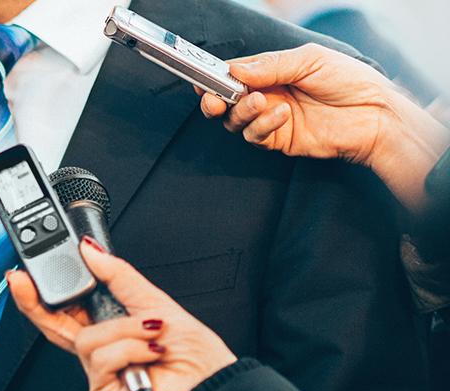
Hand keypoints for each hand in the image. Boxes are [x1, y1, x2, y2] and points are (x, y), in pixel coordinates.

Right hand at [6, 239, 236, 390]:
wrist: (213, 386)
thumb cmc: (195, 358)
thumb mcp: (155, 302)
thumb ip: (118, 275)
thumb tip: (90, 250)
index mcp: (110, 327)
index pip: (66, 309)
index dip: (41, 293)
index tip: (23, 273)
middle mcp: (102, 349)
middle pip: (53, 325)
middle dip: (34, 302)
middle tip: (22, 280)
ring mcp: (100, 371)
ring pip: (87, 338)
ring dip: (124, 330)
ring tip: (152, 332)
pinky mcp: (102, 388)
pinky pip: (102, 357)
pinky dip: (130, 348)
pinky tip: (150, 352)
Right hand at [200, 43, 448, 211]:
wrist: (377, 115)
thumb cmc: (349, 81)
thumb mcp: (310, 61)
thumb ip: (270, 65)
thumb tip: (234, 70)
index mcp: (272, 72)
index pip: (233, 73)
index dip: (215, 75)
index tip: (202, 76)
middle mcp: (267, 95)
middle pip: (225, 99)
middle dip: (213, 99)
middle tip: (213, 99)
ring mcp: (271, 119)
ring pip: (234, 120)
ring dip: (240, 111)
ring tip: (259, 102)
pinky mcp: (279, 140)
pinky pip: (255, 136)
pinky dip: (261, 125)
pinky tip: (281, 114)